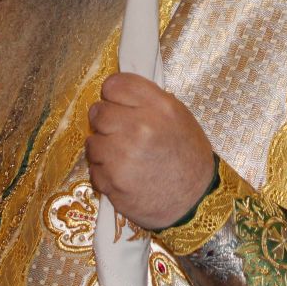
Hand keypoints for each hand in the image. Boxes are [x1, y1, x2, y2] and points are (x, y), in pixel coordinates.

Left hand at [86, 72, 216, 229]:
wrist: (194, 201)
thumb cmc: (188, 156)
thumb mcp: (179, 117)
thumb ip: (148, 101)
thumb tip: (117, 95)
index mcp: (159, 107)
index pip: (115, 84)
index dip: (114, 95)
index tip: (118, 104)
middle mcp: (139, 126)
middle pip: (98, 110)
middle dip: (105, 121)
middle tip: (119, 133)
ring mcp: (123, 154)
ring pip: (92, 141)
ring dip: (103, 148)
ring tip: (123, 157)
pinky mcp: (112, 180)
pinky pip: (93, 168)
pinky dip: (104, 172)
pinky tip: (123, 175)